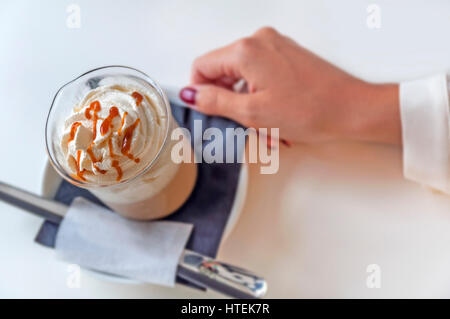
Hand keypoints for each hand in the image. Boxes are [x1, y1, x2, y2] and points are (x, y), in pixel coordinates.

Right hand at [180, 27, 400, 144]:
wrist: (352, 109)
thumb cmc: (310, 110)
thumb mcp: (252, 112)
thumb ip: (215, 101)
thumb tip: (190, 94)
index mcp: (246, 50)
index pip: (202, 66)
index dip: (199, 91)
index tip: (207, 112)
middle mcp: (260, 41)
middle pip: (223, 70)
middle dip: (227, 100)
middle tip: (239, 127)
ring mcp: (276, 46)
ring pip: (243, 75)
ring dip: (246, 103)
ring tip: (263, 128)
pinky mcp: (287, 55)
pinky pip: (261, 74)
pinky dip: (260, 96)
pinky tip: (273, 117)